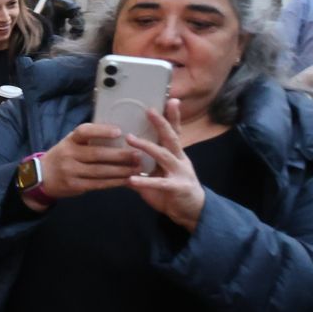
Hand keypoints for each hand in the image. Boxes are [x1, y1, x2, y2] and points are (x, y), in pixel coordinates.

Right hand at [35, 122, 144, 204]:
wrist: (42, 177)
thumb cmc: (63, 156)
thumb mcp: (70, 143)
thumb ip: (89, 140)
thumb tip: (121, 135)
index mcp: (69, 140)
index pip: (84, 131)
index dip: (101, 131)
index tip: (119, 131)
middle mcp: (68, 154)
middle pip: (97, 154)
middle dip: (120, 155)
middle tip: (139, 154)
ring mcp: (71, 171)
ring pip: (101, 171)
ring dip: (122, 170)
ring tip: (138, 168)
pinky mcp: (75, 185)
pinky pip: (98, 184)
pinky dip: (115, 182)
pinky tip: (127, 180)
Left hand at [126, 99, 207, 231]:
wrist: (191, 212)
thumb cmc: (172, 190)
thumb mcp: (157, 174)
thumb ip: (142, 165)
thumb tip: (121, 157)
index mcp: (175, 154)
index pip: (174, 132)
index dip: (173, 117)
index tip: (170, 100)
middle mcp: (180, 160)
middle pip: (171, 138)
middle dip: (161, 123)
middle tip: (150, 110)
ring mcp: (180, 173)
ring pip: (164, 156)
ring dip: (147, 147)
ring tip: (131, 140)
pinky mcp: (177, 188)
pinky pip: (160, 183)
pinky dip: (145, 181)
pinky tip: (131, 180)